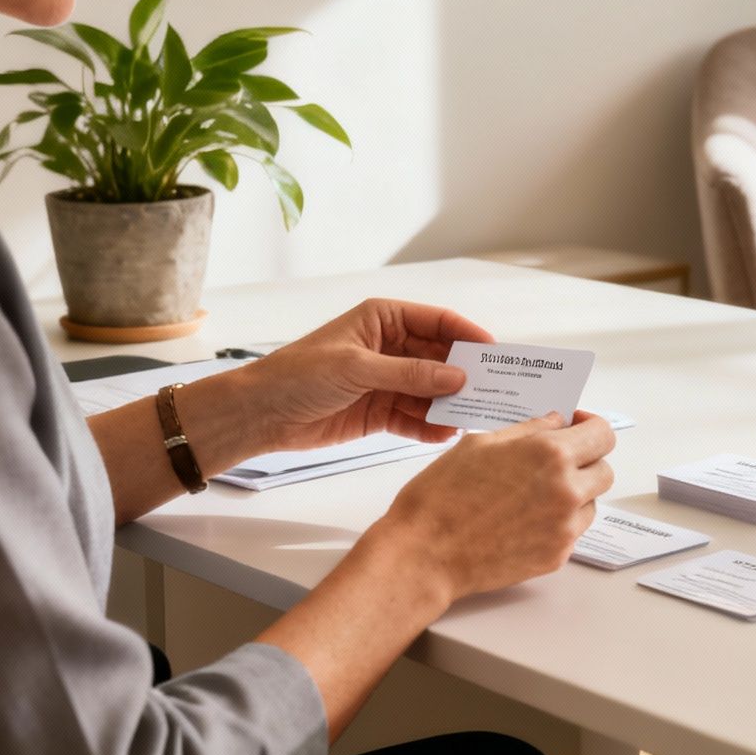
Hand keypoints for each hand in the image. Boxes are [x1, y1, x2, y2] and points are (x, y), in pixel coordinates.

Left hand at [234, 299, 492, 451]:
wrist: (260, 414)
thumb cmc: (299, 375)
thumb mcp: (358, 368)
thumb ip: (411, 374)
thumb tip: (458, 377)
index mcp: (383, 319)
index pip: (438, 321)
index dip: (468, 335)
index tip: (495, 354)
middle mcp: (389, 347)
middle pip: (439, 358)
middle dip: (463, 375)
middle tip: (494, 392)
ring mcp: (386, 381)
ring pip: (430, 391)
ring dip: (449, 404)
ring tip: (473, 419)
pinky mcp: (379, 412)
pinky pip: (414, 418)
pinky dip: (429, 427)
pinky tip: (445, 435)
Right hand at [373, 410, 616, 601]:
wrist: (424, 555)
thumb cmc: (441, 496)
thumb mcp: (479, 444)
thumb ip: (528, 430)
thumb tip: (557, 421)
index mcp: (550, 455)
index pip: (602, 434)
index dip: (590, 426)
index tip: (575, 426)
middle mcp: (567, 491)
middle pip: (604, 470)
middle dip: (585, 460)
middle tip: (555, 461)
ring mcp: (565, 528)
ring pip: (591, 503)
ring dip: (574, 493)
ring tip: (533, 493)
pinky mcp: (556, 557)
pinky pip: (572, 531)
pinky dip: (558, 522)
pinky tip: (524, 519)